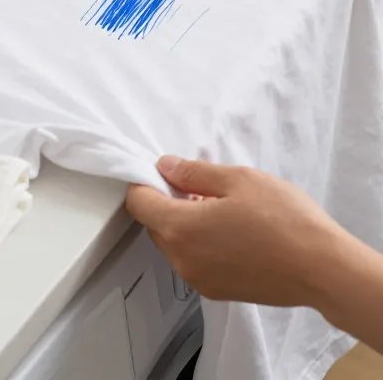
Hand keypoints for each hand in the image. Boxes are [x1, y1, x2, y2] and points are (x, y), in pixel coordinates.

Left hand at [125, 157, 346, 307]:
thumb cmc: (282, 218)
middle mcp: (182, 260)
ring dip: (186, 224)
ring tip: (222, 207)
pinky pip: (194, 261)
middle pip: (155, 225)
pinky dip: (201, 243)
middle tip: (201, 186)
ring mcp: (199, 280)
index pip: (139, 203)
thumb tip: (165, 166)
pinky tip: (232, 230)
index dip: (146, 181)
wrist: (320, 268)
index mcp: (180, 229)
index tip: (166, 170)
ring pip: (175, 244)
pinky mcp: (218, 292)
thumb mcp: (237, 179)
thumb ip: (194, 172)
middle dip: (168, 202)